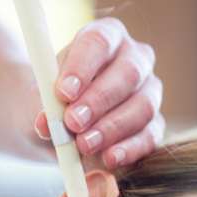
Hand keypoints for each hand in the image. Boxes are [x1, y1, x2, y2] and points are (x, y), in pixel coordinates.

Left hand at [34, 17, 164, 168]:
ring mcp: (150, 92)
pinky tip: (109, 159)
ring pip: (142, 106)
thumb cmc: (55, 101)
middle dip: (98, 101)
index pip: (99, 42)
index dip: (82, 67)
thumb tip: (46, 123)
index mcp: (106, 38)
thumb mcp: (41, 99)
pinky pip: (150, 136)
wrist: (64, 123)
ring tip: (84, 145)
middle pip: (127, 73)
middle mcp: (135, 59)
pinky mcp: (154, 124)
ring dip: (111, 128)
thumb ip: (44, 106)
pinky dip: (129, 149)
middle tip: (73, 123)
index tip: (63, 93)